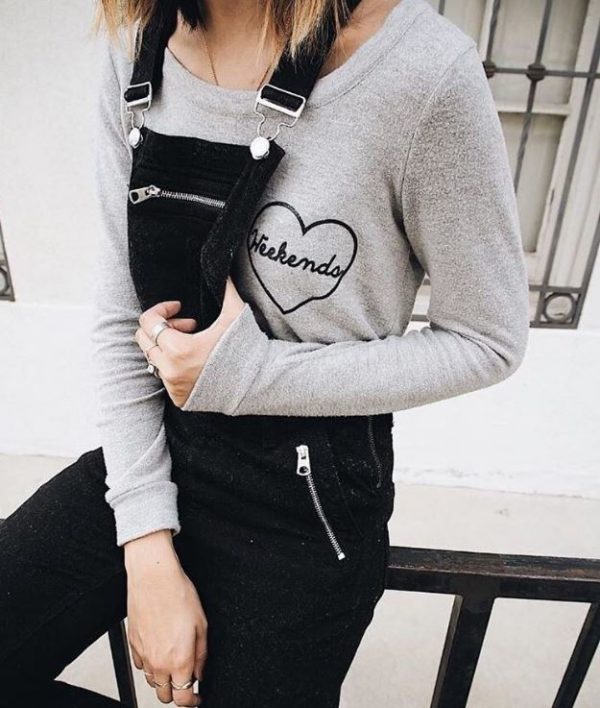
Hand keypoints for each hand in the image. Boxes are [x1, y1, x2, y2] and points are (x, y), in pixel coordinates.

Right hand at [124, 530, 206, 705]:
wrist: (154, 577)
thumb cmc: (178, 594)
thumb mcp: (202, 625)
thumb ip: (202, 655)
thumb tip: (200, 673)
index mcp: (179, 660)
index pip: (183, 698)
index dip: (193, 702)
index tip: (197, 698)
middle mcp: (158, 663)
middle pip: (165, 695)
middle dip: (177, 692)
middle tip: (187, 678)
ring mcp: (143, 655)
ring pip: (152, 682)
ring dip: (163, 680)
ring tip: (174, 663)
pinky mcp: (133, 644)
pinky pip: (141, 666)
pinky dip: (150, 665)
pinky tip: (159, 651)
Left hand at [135, 276, 244, 406]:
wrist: (257, 384)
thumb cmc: (245, 348)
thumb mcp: (236, 315)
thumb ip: (226, 290)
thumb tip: (224, 269)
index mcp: (178, 348)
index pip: (148, 322)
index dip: (162, 309)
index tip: (179, 307)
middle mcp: (170, 370)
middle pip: (143, 339)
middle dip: (161, 328)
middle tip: (186, 325)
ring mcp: (173, 386)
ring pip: (153, 358)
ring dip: (166, 347)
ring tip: (192, 344)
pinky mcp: (178, 398)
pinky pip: (164, 377)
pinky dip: (174, 365)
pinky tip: (195, 362)